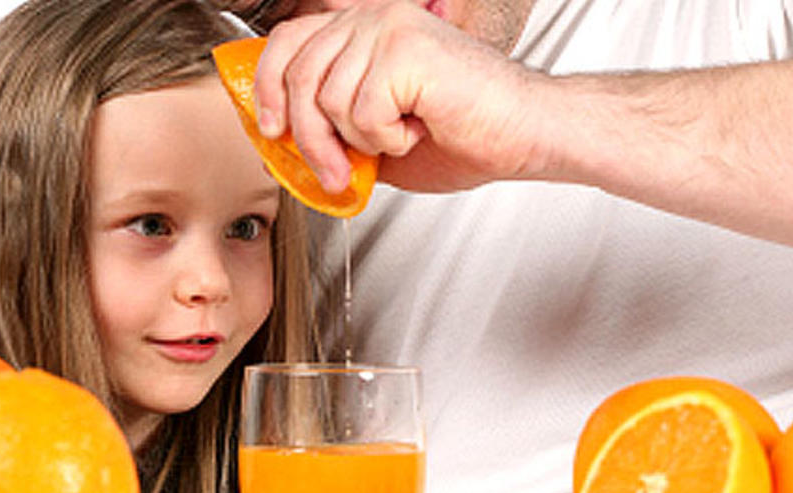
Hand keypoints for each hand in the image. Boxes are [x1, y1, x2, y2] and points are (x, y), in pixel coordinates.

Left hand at [253, 1, 547, 192]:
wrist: (526, 135)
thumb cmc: (465, 134)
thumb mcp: (377, 135)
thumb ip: (332, 127)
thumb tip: (281, 144)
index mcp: (364, 30)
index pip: (289, 41)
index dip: (267, 86)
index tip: (270, 127)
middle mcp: (372, 19)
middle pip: (297, 74)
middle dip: (308, 137)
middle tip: (335, 172)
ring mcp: (388, 29)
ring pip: (326, 99)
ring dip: (358, 141)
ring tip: (399, 140)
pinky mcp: (405, 51)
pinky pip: (361, 111)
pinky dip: (388, 138)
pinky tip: (420, 128)